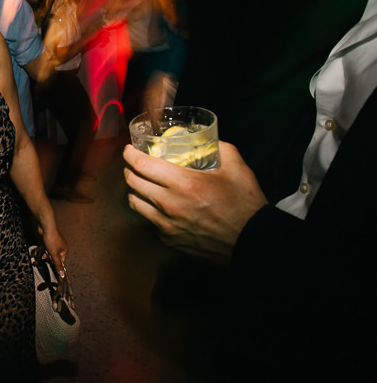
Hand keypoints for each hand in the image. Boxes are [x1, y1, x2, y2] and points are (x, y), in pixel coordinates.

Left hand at [38, 223, 67, 278]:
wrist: (46, 228)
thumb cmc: (52, 239)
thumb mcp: (54, 254)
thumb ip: (58, 265)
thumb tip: (62, 275)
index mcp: (64, 250)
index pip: (61, 261)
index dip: (55, 263)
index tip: (50, 265)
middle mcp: (61, 246)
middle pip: (55, 257)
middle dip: (50, 257)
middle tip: (46, 255)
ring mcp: (55, 243)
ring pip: (50, 252)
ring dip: (46, 253)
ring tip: (44, 252)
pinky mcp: (49, 240)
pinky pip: (47, 248)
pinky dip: (44, 249)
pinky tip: (42, 248)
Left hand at [122, 141, 267, 264]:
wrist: (253, 242)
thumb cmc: (245, 206)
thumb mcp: (237, 168)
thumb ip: (221, 148)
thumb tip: (209, 140)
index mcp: (183, 183)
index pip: (141, 164)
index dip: (130, 154)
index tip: (129, 149)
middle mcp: (169, 204)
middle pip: (132, 182)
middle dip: (129, 169)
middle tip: (134, 164)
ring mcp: (167, 224)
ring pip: (135, 203)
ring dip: (135, 190)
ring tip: (142, 184)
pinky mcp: (169, 239)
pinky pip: (149, 221)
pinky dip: (149, 210)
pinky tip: (158, 206)